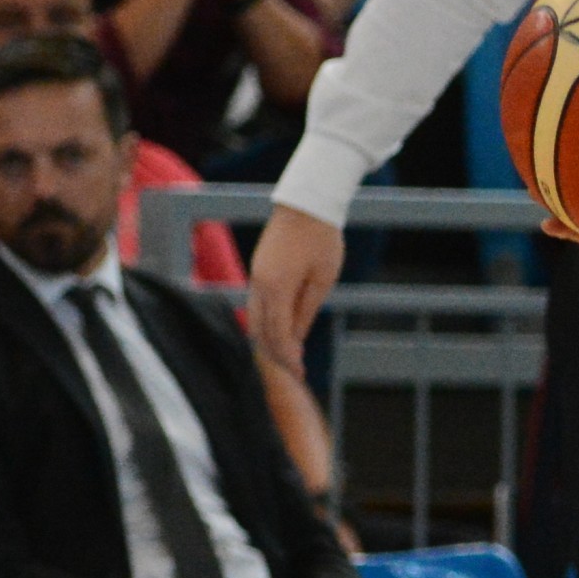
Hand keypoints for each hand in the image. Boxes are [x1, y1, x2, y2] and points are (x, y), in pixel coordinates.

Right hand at [247, 205, 345, 368]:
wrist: (305, 204)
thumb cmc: (321, 239)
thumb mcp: (323, 279)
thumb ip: (306, 310)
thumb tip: (296, 338)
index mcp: (276, 288)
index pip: (278, 334)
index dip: (287, 356)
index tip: (299, 373)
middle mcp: (259, 284)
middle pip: (260, 330)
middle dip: (275, 354)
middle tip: (294, 372)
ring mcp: (255, 276)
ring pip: (255, 318)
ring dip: (269, 340)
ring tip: (288, 356)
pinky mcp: (258, 270)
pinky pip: (258, 305)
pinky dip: (267, 323)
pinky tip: (282, 332)